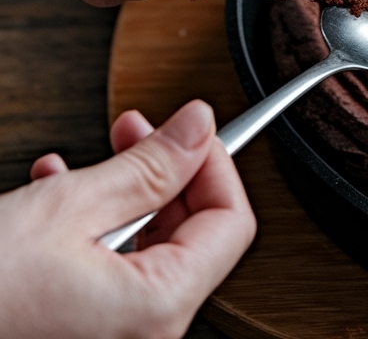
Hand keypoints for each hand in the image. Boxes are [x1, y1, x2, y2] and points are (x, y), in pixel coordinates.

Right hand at [0, 100, 254, 338]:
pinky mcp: (82, 336)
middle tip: (137, 130)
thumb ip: (148, 165)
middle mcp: (147, 337)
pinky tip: (56, 196)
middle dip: (165, 172)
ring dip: (123, 194)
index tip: (189, 128)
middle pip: (192, 235)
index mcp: (159, 307)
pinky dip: (94, 230)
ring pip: (148, 251)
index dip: (214, 163)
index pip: (231, 223)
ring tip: (88, 160)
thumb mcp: (70, 206)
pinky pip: (112, 276)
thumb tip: (199, 127)